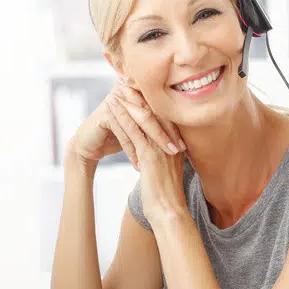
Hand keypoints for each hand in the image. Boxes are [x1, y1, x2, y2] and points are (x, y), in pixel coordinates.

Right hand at [70, 81, 185, 170]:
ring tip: (164, 157)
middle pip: (153, 113)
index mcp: (139, 92)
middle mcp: (128, 92)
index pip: (161, 109)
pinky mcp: (106, 114)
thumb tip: (186, 128)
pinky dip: (132, 150)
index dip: (174, 127)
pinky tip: (139, 164)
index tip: (184, 145)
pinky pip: (124, 132)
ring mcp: (116, 101)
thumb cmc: (118, 136)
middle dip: (166, 134)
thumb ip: (158, 123)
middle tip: (177, 150)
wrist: (90, 145)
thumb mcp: (140, 129)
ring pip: (140, 122)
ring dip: (153, 141)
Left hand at [106, 94, 187, 225]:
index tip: (140, 84)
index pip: (163, 116)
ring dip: (129, 98)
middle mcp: (171, 142)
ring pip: (144, 116)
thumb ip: (166, 160)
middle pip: (155, 110)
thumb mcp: (167, 173)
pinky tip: (113, 104)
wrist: (169, 213)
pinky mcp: (150, 155)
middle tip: (128, 75)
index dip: (152, 98)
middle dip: (141, 92)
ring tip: (116, 84)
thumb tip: (159, 154)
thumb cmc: (166, 197)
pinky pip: (135, 130)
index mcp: (176, 145)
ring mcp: (161, 147)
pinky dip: (123, 114)